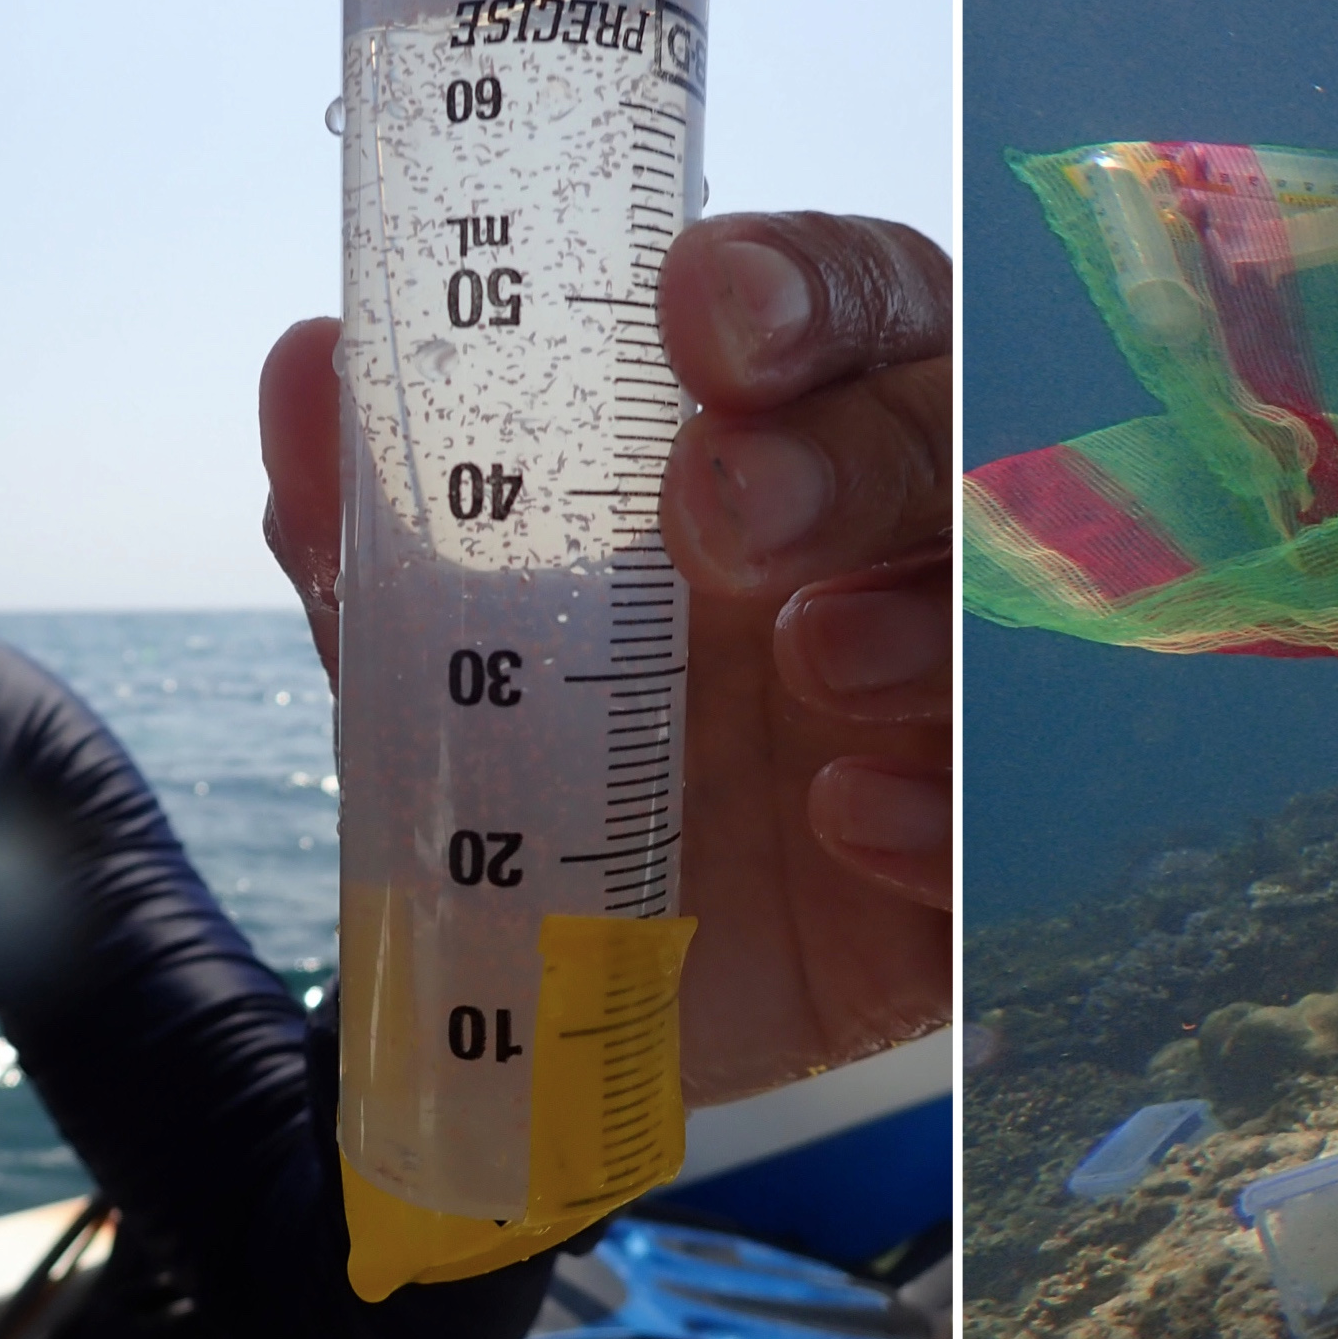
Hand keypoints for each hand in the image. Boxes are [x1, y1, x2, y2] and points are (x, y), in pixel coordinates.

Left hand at [260, 212, 952, 1105]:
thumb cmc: (546, 815)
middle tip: (715, 507)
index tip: (704, 313)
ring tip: (810, 662)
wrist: (581, 1051)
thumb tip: (311, 361)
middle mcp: (902, 557)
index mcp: (787, 460)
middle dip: (851, 447)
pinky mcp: (993, 872)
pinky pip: (1026, 816)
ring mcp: (966, 709)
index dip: (806, 287)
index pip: (852, 310)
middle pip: (957, 431)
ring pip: (1026, 606)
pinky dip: (944, 810)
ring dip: (920, 612)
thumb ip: (392, 548)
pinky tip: (847, 824)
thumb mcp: (450, 688)